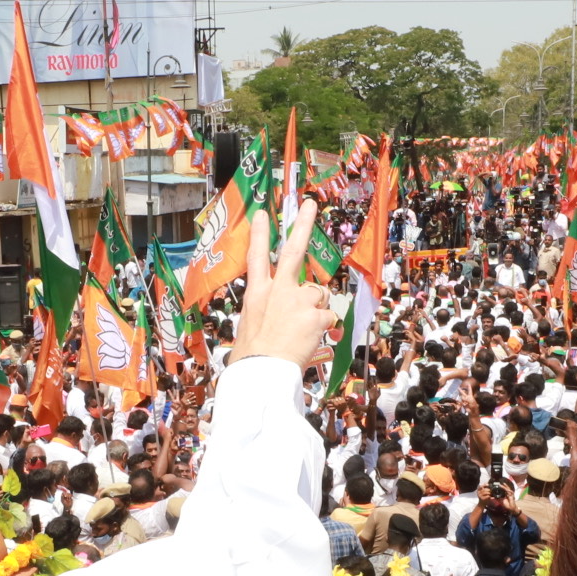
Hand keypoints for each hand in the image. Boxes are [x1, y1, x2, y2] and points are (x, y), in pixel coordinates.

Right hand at [236, 201, 332, 367]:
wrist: (261, 371)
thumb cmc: (251, 356)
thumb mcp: (249, 326)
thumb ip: (266, 311)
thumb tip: (280, 314)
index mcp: (257, 293)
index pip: (257, 257)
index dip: (260, 234)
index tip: (263, 215)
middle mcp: (278, 290)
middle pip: (293, 251)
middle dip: (302, 224)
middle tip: (310, 205)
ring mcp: (298, 298)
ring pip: (318, 293)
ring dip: (316, 307)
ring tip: (302, 329)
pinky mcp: (315, 312)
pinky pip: (327, 316)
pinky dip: (322, 327)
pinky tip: (309, 338)